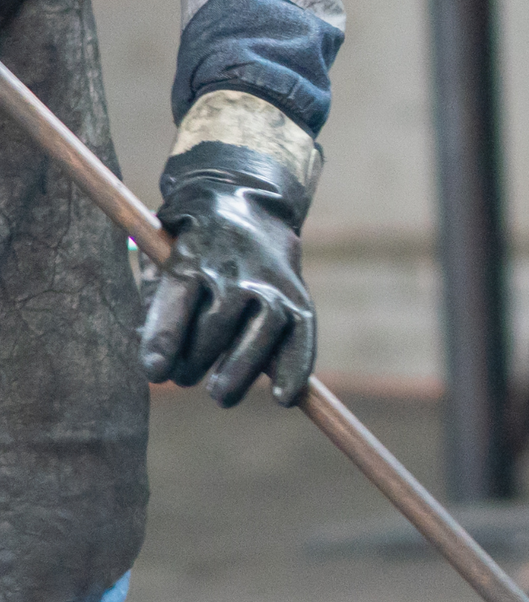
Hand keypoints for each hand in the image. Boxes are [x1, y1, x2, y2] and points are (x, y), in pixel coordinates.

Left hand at [139, 148, 315, 407]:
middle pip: (216, 325)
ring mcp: (270, 284)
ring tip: (220, 396)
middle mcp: (234, 269)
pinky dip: (294, 370)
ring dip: (239, 370)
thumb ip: (155, 305)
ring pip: (259, 332)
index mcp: (191, 256)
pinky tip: (283, 398)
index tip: (154, 373)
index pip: (177, 301)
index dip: (164, 340)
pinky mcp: (298, 298)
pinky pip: (300, 338)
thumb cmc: (190, 245)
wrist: (246, 204)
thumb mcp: (160, 258)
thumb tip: (157, 363)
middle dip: (195, 361)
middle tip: (184, 380)